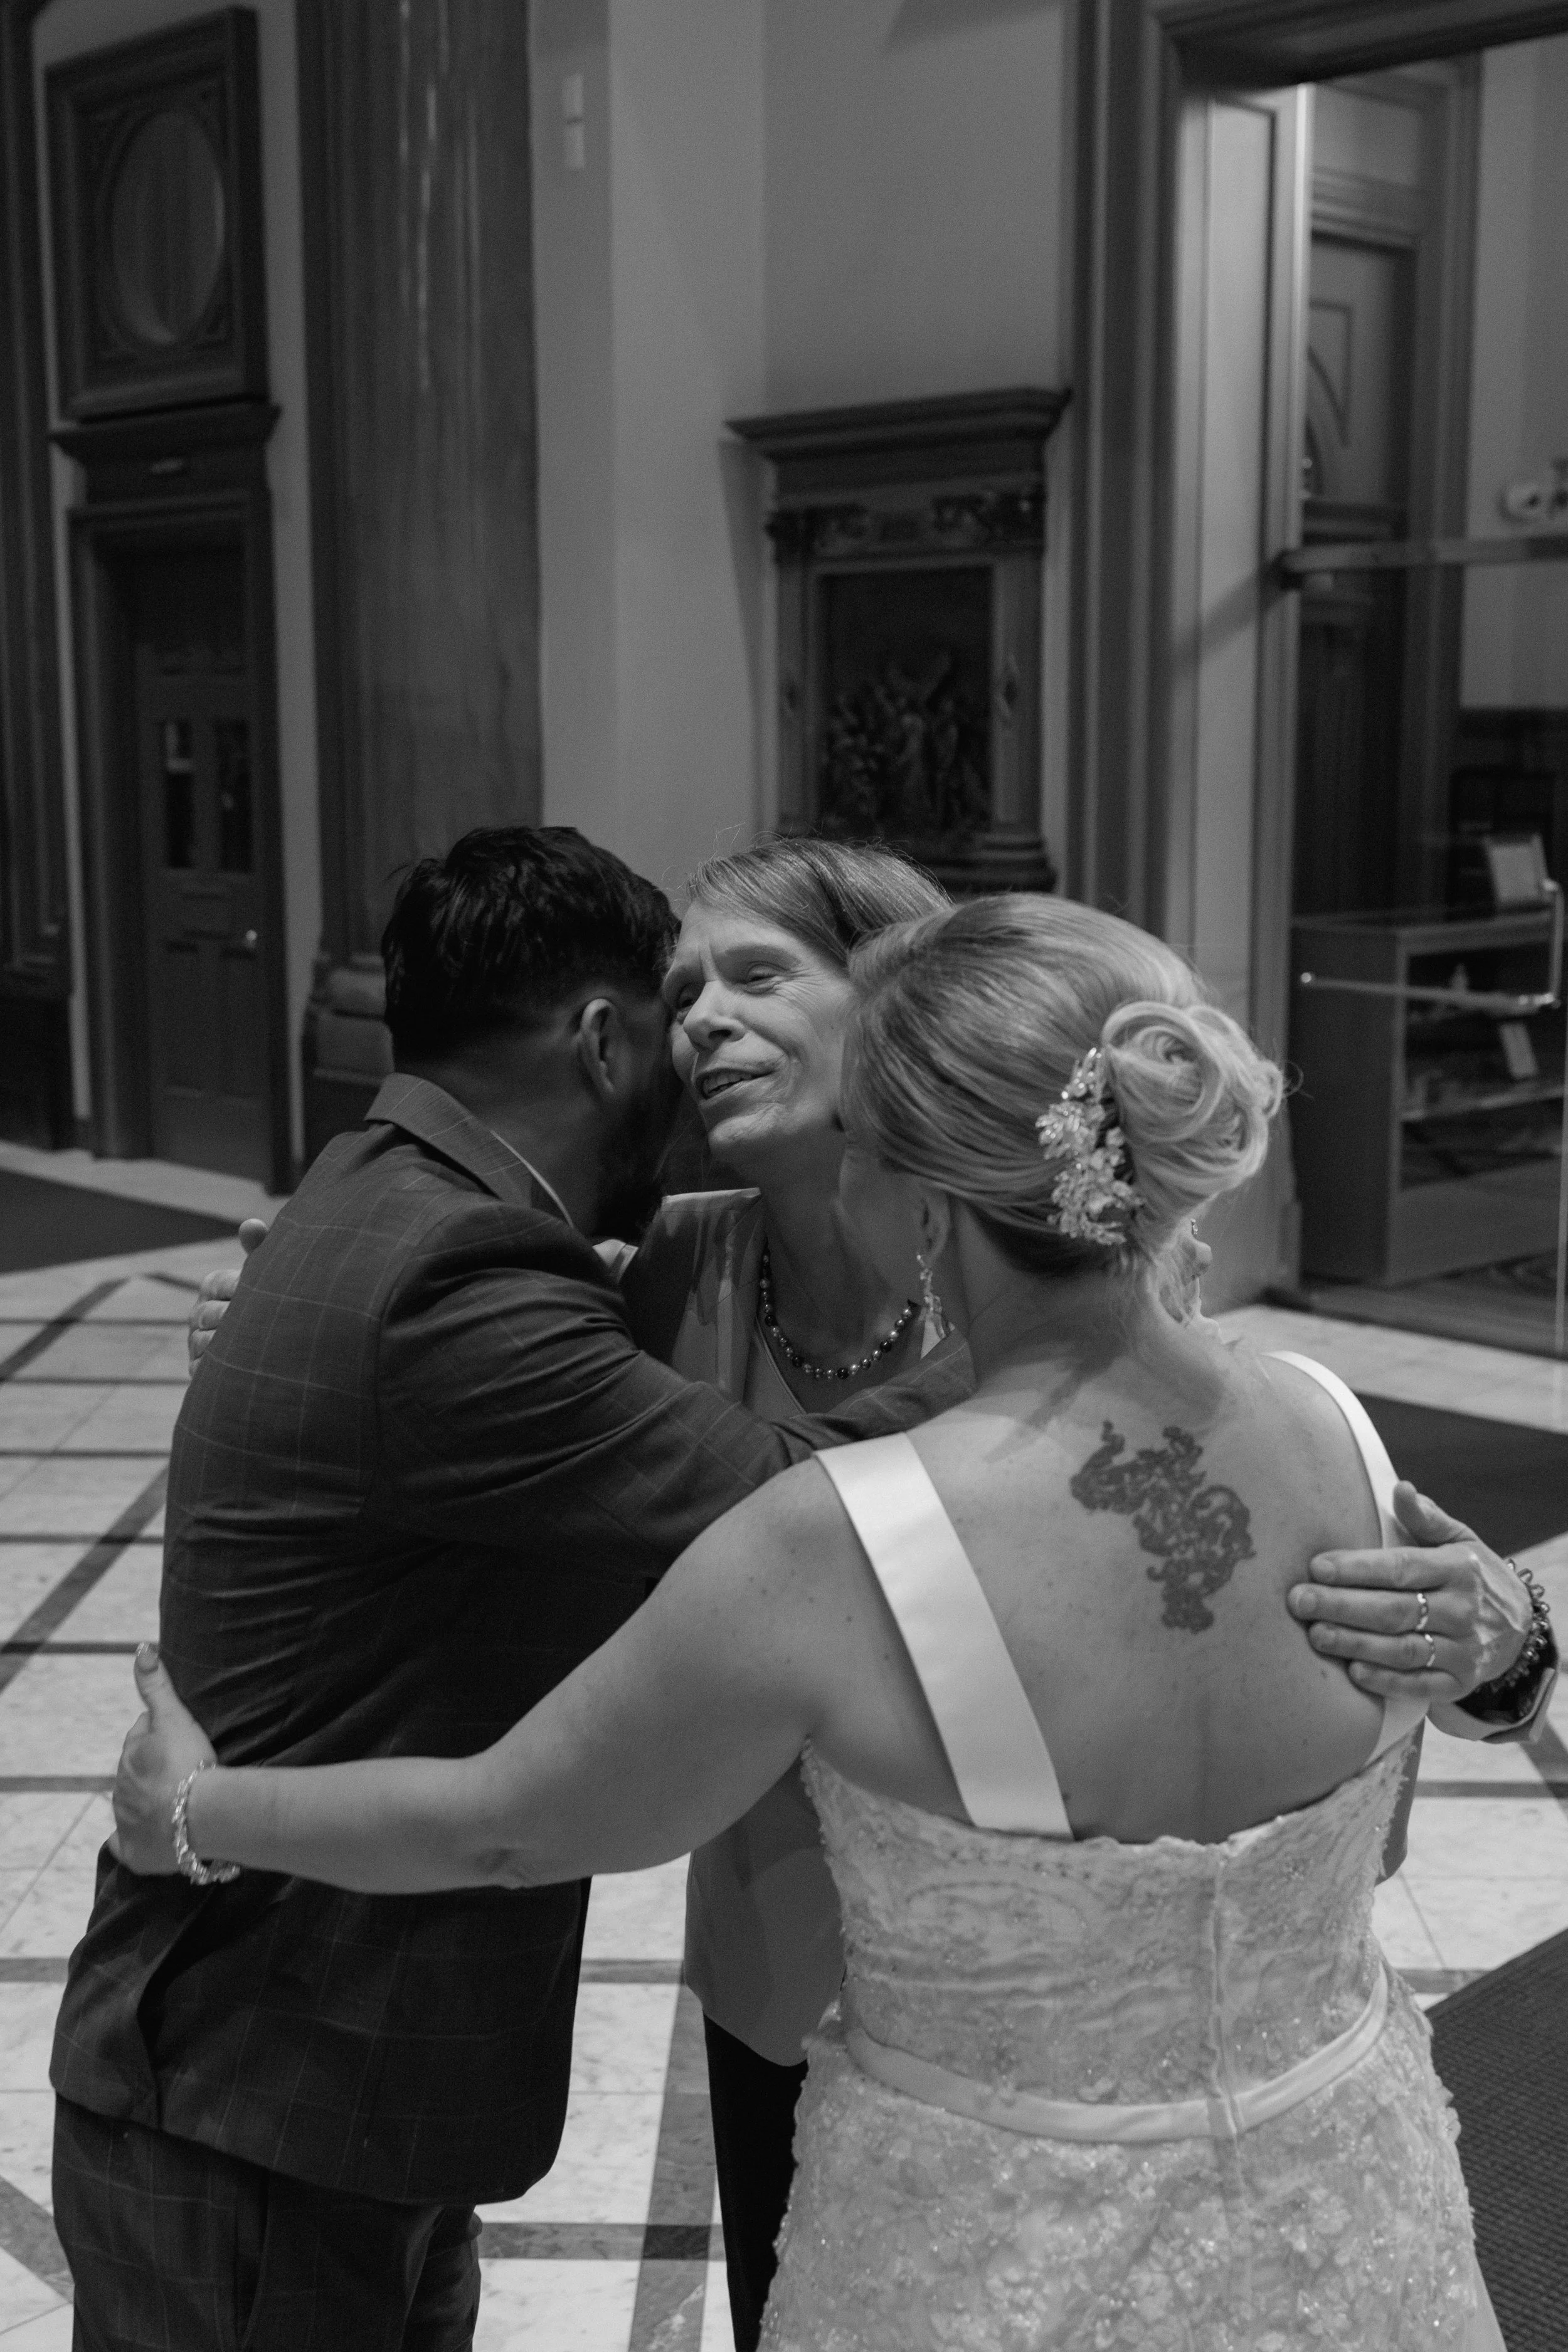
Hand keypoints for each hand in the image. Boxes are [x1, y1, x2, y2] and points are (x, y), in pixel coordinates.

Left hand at [108, 1645, 217, 1873]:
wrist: (199, 1816)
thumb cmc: (189, 1763)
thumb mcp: (174, 1717)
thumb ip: (156, 1684)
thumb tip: (141, 1648)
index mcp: (130, 1755)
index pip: (142, 1737)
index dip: (164, 1737)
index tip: (184, 1742)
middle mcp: (121, 1789)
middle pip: (139, 1772)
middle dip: (157, 1770)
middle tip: (187, 1772)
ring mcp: (126, 1823)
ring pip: (135, 1805)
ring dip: (152, 1802)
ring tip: (180, 1802)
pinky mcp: (134, 1852)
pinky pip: (127, 1846)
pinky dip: (134, 1843)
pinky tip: (148, 1840)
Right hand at [188, 1217, 267, 1369]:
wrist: (274, 1349)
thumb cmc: (270, 1302)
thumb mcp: (265, 1277)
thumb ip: (259, 1250)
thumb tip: (252, 1223)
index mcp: (212, 1286)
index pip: (219, 1283)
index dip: (239, 1287)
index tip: (255, 1292)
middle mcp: (198, 1313)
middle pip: (210, 1313)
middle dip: (234, 1318)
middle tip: (260, 1323)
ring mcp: (196, 1342)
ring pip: (206, 1342)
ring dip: (230, 1344)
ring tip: (256, 1345)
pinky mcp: (198, 1370)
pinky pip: (204, 1369)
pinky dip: (221, 1368)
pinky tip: (243, 1367)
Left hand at [1288, 1482, 1531, 1702]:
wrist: (1518, 1625)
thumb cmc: (1470, 1574)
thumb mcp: (1458, 1539)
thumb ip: (1426, 1518)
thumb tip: (1401, 1488)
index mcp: (1458, 1569)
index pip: (1401, 1568)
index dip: (1357, 1569)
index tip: (1317, 1567)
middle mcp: (1463, 1610)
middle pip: (1395, 1610)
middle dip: (1343, 1606)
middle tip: (1300, 1602)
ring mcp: (1464, 1650)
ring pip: (1404, 1649)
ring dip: (1356, 1644)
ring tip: (1316, 1635)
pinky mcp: (1461, 1682)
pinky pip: (1421, 1685)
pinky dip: (1387, 1680)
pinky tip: (1354, 1671)